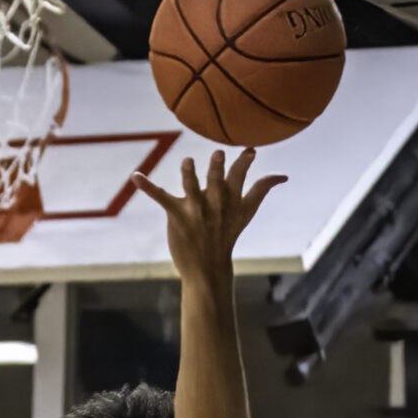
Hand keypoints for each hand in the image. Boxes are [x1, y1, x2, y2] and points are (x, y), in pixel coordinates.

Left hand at [137, 146, 286, 278]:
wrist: (207, 267)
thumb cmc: (227, 235)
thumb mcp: (246, 212)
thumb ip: (261, 190)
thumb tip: (282, 176)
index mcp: (231, 198)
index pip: (239, 175)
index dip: (244, 161)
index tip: (249, 150)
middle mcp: (214, 202)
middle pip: (216, 180)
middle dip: (217, 168)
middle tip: (218, 155)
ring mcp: (194, 209)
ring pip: (190, 186)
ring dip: (188, 174)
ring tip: (187, 163)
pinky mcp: (176, 215)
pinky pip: (160, 197)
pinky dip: (147, 186)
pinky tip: (135, 176)